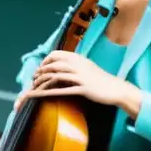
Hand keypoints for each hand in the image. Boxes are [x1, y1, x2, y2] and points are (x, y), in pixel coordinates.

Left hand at [15, 51, 138, 111]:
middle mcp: (78, 65)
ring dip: (42, 82)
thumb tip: (60, 64)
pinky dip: (49, 92)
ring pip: (55, 76)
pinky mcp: (83, 89)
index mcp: (78, 58)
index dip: (45, 61)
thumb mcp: (87, 66)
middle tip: (33, 79)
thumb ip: (74, 63)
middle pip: (52, 66)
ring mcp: (81, 77)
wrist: (117, 89)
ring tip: (34, 87)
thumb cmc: (100, 79)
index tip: (40, 68)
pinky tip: (40, 95)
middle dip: (40, 72)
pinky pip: (62, 90)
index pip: (56, 54)